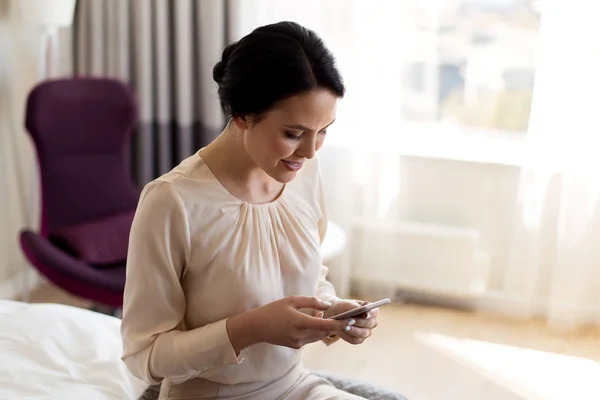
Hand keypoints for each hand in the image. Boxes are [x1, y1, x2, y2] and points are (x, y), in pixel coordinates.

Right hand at [226, 296, 353, 352]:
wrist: (256, 327)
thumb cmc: (273, 310)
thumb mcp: (292, 300)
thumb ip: (311, 302)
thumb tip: (327, 306)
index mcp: (301, 323)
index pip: (326, 326)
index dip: (340, 323)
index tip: (350, 319)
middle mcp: (301, 335)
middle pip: (325, 333)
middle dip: (334, 325)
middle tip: (343, 317)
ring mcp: (298, 342)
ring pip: (319, 336)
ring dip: (324, 328)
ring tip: (324, 316)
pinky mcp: (295, 346)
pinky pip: (310, 339)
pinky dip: (315, 331)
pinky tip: (313, 321)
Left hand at [325, 299, 379, 344]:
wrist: (336, 315)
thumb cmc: (344, 307)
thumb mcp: (348, 305)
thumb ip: (356, 307)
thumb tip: (366, 314)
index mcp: (372, 311)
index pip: (374, 312)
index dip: (370, 314)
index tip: (365, 315)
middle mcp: (372, 322)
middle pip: (369, 324)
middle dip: (359, 322)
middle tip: (351, 321)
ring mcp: (367, 331)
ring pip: (363, 333)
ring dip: (353, 330)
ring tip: (345, 327)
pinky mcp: (360, 339)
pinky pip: (356, 340)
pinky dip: (349, 336)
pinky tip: (343, 331)